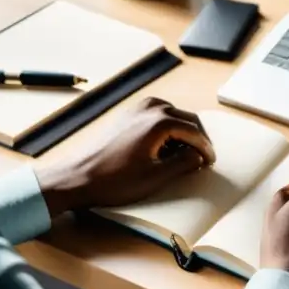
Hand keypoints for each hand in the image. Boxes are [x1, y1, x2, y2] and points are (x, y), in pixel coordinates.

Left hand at [35, 98, 215, 216]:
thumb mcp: (156, 177)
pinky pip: (157, 116)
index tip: (210, 162)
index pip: (194, 131)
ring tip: (185, 154)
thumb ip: (183, 164)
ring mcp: (136, 109)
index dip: (206, 148)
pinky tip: (165, 148)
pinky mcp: (126, 116)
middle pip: (186, 118)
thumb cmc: (113, 180)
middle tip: (202, 158)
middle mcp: (149, 109)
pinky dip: (167, 129)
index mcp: (159, 122)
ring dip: (183, 132)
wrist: (77, 177)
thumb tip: (198, 156)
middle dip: (197, 138)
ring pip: (172, 115)